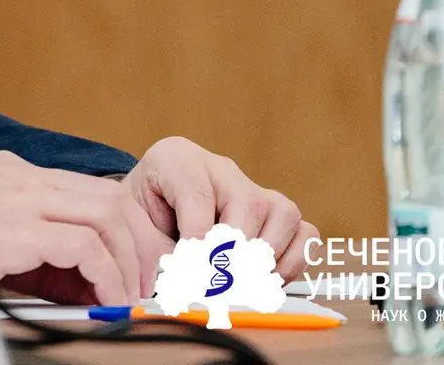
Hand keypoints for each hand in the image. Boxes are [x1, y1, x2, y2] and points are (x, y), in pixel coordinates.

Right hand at [0, 150, 172, 304]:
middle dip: (142, 242)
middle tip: (154, 279)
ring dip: (130, 261)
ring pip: (106, 216)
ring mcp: (17, 198)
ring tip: (132, 295)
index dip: (126, 226)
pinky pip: (85, 247)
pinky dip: (106, 275)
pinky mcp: (15, 228)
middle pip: (109, 197)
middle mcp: (18, 176)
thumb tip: (87, 279)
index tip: (144, 258)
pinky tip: (106, 297)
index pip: (89, 189)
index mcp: (10, 171)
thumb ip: (33, 244)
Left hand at [123, 136, 317, 278]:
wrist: (152, 208)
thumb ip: (161, 248)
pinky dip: (290, 262)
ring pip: (282, 214)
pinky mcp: (279, 213)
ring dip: (263, 257)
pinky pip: (305, 232)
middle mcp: (221, 167)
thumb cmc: (145, 216)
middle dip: (234, 253)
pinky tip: (262, 279)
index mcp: (176, 158)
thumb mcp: (138, 224)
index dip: (198, 236)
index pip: (197, 193)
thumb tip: (189, 282)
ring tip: (238, 282)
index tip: (194, 269)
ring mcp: (254, 187)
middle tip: (218, 285)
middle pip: (247, 203)